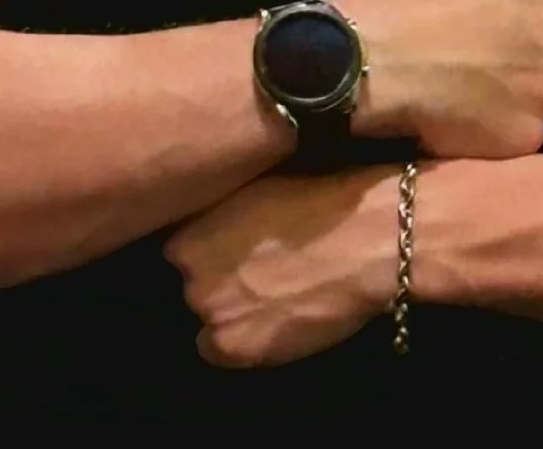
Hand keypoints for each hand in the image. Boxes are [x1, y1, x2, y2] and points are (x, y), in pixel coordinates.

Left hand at [163, 169, 397, 367]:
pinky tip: (272, 321)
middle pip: (192, 286)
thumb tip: (210, 231)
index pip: (178, 253)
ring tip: (269, 297)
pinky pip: (221, 352)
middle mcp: (190, 276)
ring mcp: (212, 315)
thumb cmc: (317, 200)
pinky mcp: (237, 348)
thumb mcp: (253, 191)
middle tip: (255, 272)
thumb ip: (220, 217)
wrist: (364, 240)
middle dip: (216, 281)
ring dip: (230, 312)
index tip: (231, 248)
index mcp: (189, 233)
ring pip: (208, 320)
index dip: (208, 251)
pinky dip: (242, 342)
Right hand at [341, 0, 542, 159]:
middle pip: (540, 54)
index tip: (476, 39)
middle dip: (515, 65)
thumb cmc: (406, 7)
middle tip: (471, 74)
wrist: (383, 59)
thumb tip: (494, 22)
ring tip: (458, 104)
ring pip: (531, 97)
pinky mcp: (528, 133)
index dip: (504, 28)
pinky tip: (456, 128)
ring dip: (506, 102)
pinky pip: (515, 137)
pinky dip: (491, 137)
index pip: (533, 8)